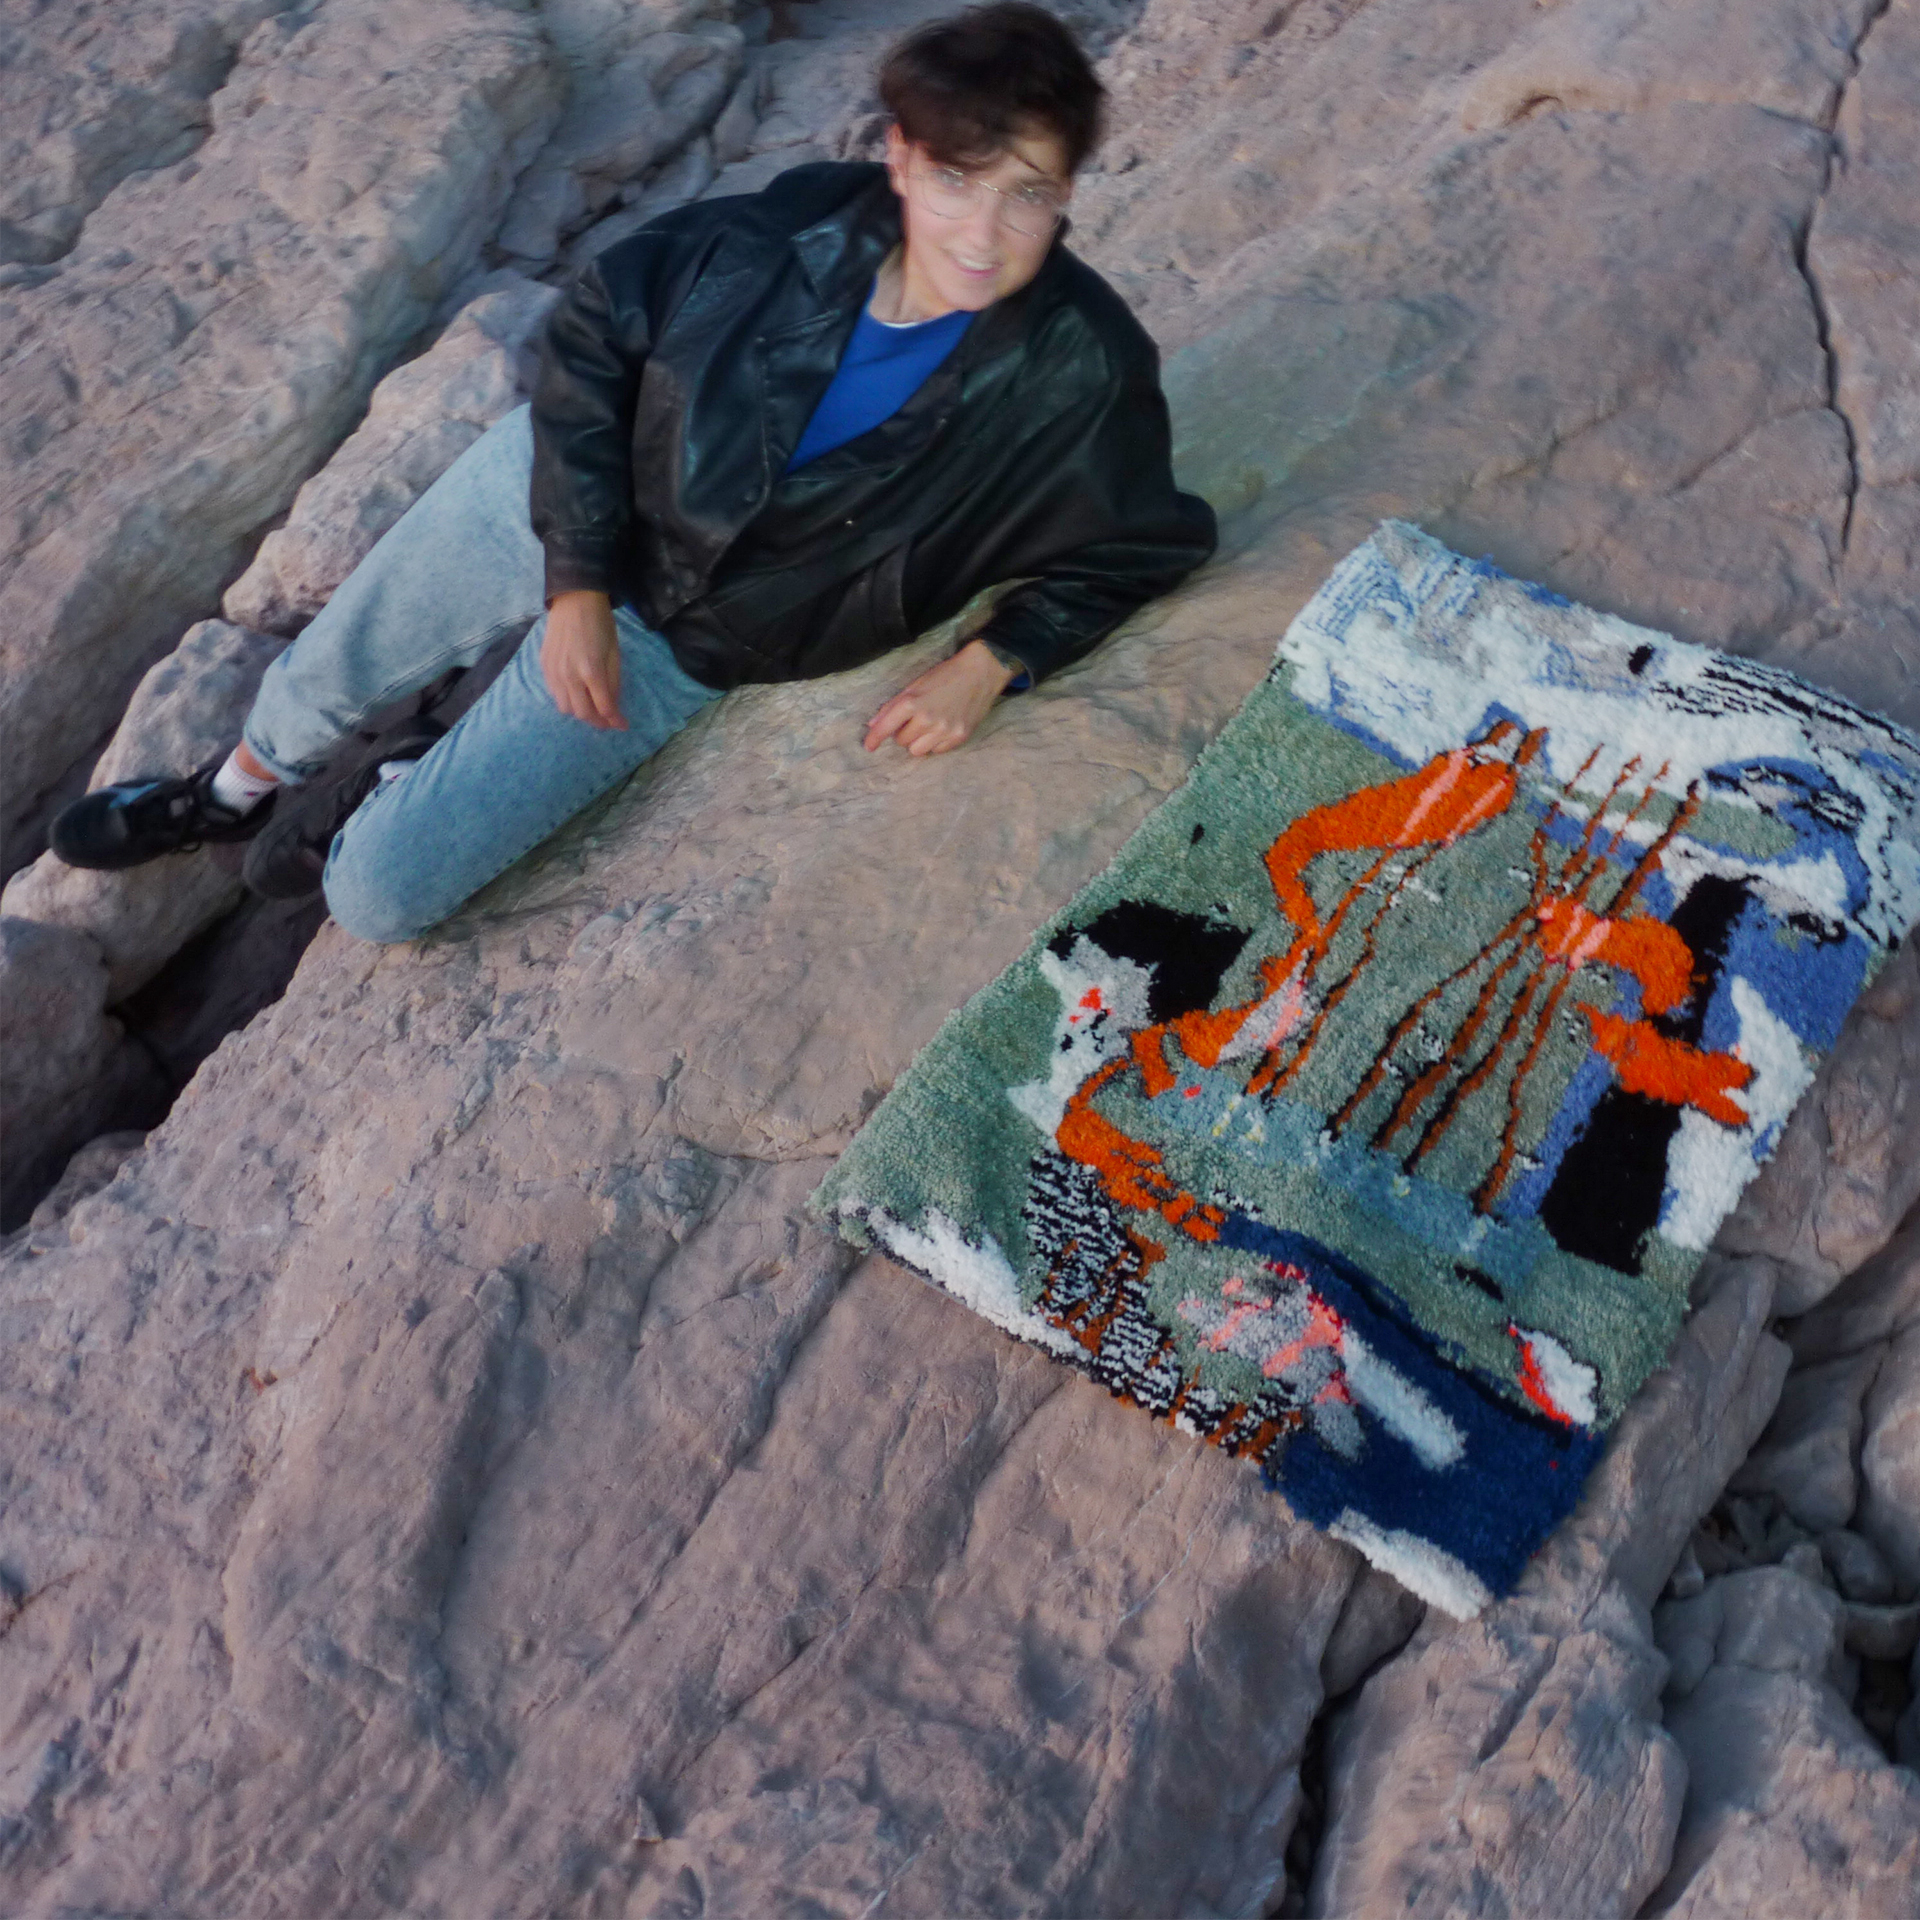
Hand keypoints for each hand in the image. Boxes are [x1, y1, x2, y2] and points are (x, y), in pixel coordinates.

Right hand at [542, 590, 625, 729]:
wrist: (574, 600)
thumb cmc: (600, 624)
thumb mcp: (614, 654)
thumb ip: (613, 683)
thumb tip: (613, 708)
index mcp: (591, 671)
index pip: (604, 708)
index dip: (615, 721)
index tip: (623, 725)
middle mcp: (569, 676)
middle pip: (583, 713)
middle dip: (598, 721)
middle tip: (609, 719)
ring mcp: (554, 672)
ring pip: (566, 708)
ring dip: (581, 712)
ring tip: (593, 707)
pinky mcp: (544, 666)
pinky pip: (555, 694)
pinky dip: (567, 699)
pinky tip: (577, 693)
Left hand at [864, 639, 1017, 756]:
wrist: (981, 672)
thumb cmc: (946, 675)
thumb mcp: (916, 684)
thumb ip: (894, 705)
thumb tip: (874, 724)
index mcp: (913, 702)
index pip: (887, 727)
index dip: (874, 738)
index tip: (868, 746)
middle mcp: (927, 719)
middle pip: (902, 741)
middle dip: (903, 732)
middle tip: (913, 720)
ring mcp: (944, 730)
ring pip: (917, 750)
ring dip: (917, 741)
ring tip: (927, 726)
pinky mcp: (959, 737)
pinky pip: (937, 751)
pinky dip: (934, 743)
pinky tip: (941, 728)